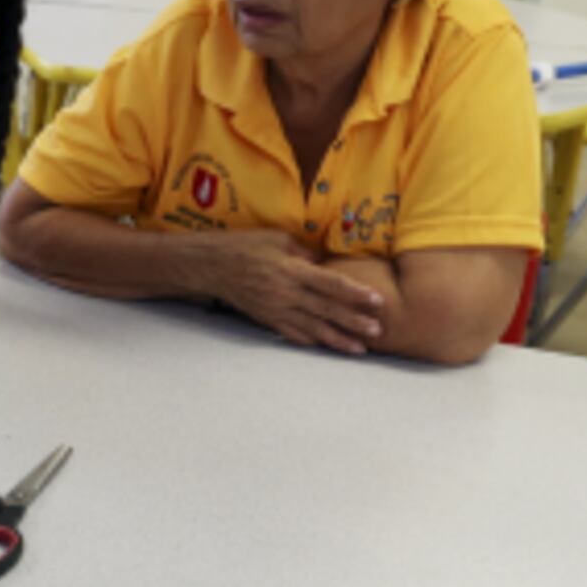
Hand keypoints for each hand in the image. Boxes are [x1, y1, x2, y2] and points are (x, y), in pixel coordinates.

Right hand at [200, 231, 383, 354]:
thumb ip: (304, 252)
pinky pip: (292, 333)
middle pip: (326, 309)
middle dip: (353, 322)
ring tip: (359, 349)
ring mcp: (275, 308)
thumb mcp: (276, 238)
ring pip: (312, 328)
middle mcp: (285, 292)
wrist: (210, 266)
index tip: (377, 301)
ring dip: (337, 339)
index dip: (355, 293)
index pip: (330, 283)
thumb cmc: (244, 245)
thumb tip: (326, 262)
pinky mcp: (266, 318)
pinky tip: (327, 347)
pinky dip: (311, 341)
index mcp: (291, 269)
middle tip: (377, 331)